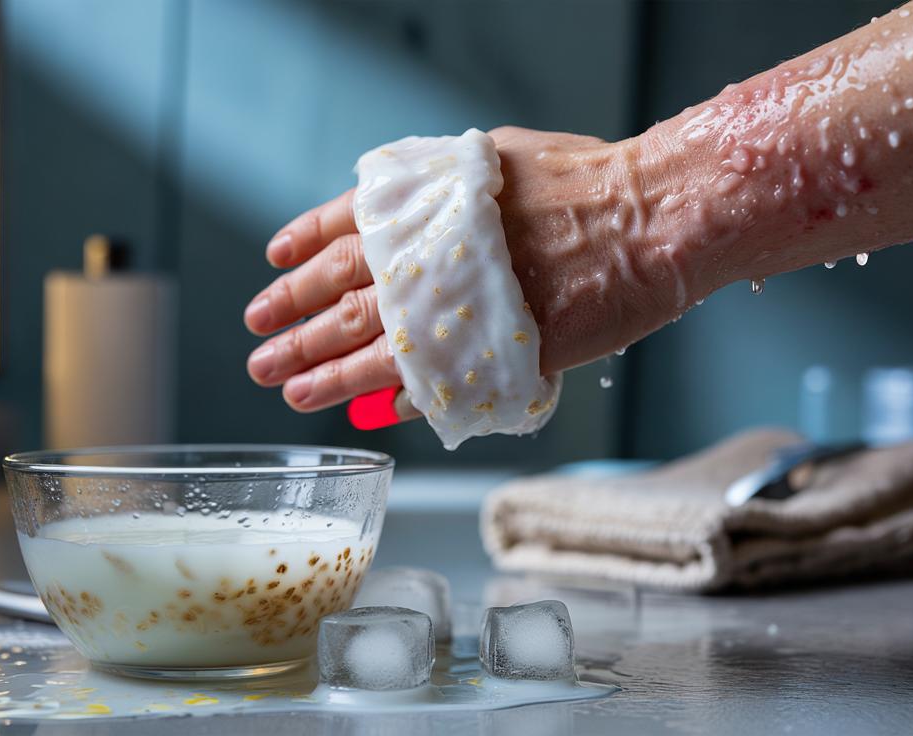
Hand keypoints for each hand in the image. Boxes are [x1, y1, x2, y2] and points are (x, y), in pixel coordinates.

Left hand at [244, 127, 678, 413]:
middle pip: (341, 294)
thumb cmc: (585, 183)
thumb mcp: (498, 161)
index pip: (342, 227)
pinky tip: (372, 409)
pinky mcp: (498, 352)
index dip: (301, 252)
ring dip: (324, 371)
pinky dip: (399, 396)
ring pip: (372, 345)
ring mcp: (462, 306)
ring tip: (288, 388)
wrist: (652, 217)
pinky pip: (435, 381)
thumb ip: (442, 196)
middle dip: (292, 324)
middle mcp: (432, 254)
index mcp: (428, 202)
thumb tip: (396, 223)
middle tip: (260, 349)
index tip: (271, 270)